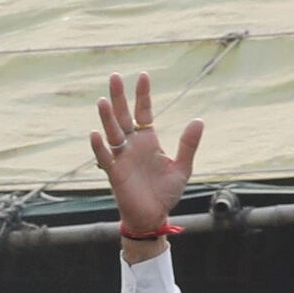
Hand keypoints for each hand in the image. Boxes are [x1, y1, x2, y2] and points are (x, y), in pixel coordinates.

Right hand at [89, 71, 200, 239]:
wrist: (154, 217)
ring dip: (107, 117)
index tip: (143, 75)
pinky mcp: (115, 174)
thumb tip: (198, 119)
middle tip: (115, 76)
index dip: (143, 95)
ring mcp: (122, 159)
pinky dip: (99, 147)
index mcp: (148, 141)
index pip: (144, 112)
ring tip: (103, 100)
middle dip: (119, 97)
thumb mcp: (182, 167)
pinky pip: (105, 158)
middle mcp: (132, 146)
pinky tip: (95, 134)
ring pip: (112, 133)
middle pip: (123, 116)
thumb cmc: (165, 193)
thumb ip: (188, 144)